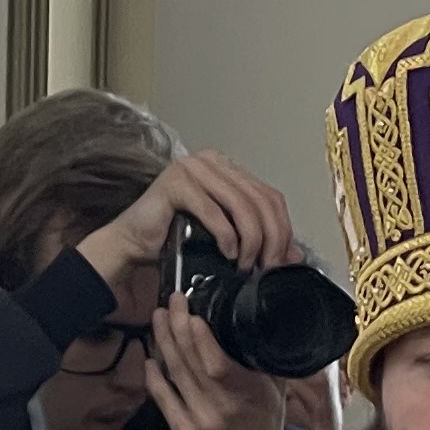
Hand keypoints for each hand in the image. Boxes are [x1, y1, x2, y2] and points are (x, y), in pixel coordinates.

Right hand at [76, 148, 298, 287]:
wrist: (133, 245)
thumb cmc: (175, 240)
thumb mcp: (227, 240)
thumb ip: (259, 241)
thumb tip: (296, 255)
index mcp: (227, 169)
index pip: (270, 196)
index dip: (282, 230)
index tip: (280, 261)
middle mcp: (211, 162)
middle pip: (260, 200)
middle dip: (271, 239)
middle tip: (266, 267)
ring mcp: (192, 168)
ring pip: (241, 205)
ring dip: (250, 240)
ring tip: (246, 264)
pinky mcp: (175, 182)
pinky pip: (214, 211)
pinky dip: (226, 236)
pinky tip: (227, 254)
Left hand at [149, 290, 288, 429]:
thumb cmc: (264, 422)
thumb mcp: (275, 391)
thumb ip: (263, 360)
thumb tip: (255, 322)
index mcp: (248, 395)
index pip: (218, 364)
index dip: (201, 338)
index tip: (193, 313)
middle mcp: (221, 408)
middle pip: (191, 361)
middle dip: (178, 326)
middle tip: (173, 302)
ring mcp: (198, 420)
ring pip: (175, 373)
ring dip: (164, 342)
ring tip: (159, 317)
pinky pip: (163, 397)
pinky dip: (154, 376)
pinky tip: (150, 358)